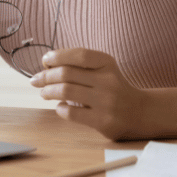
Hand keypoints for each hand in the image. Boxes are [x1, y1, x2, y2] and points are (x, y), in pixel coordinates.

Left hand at [29, 48, 150, 140]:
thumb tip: (46, 66)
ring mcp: (107, 102)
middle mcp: (108, 81)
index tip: (45, 60)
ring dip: (48, 91)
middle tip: (36, 80)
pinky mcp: (104, 122)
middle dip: (46, 76)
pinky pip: (71, 113)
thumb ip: (80, 65)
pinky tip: (60, 107)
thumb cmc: (113, 88)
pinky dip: (60, 109)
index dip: (57, 56)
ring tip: (43, 93)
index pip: (79, 54)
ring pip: (66, 92)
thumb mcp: (103, 70)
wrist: (139, 112)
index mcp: (107, 64)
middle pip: (66, 74)